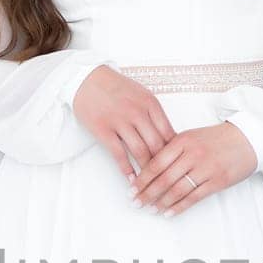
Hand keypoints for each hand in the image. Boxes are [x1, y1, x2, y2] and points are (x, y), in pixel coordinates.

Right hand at [72, 66, 178, 180]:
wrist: (87, 79)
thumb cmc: (115, 87)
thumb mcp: (141, 94)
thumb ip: (154, 113)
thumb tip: (168, 136)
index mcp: (150, 104)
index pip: (169, 133)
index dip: (174, 152)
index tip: (175, 164)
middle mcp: (137, 112)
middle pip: (156, 145)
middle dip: (163, 165)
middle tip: (165, 179)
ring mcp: (120, 121)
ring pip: (140, 151)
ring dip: (145, 171)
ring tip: (149, 183)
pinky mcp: (103, 129)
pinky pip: (119, 154)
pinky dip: (127, 169)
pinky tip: (131, 179)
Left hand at [127, 121, 257, 214]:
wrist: (247, 139)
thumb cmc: (216, 139)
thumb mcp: (191, 136)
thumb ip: (172, 149)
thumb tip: (149, 166)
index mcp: (182, 141)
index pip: (156, 162)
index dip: (142, 178)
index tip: (132, 189)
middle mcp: (192, 154)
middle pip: (163, 178)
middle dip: (147, 193)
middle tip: (136, 202)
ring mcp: (205, 168)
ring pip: (177, 190)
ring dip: (161, 202)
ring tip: (151, 209)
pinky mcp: (217, 181)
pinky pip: (193, 197)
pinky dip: (179, 207)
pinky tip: (168, 212)